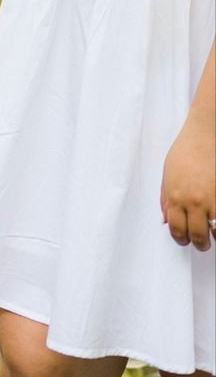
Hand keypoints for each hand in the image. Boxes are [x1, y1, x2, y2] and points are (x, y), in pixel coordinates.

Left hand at [160, 114, 215, 250]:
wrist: (207, 133)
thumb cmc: (187, 149)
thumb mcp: (168, 172)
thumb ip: (166, 198)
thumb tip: (165, 220)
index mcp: (176, 196)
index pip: (176, 229)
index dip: (180, 239)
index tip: (184, 239)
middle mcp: (194, 201)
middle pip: (197, 236)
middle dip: (199, 242)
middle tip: (202, 241)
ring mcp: (213, 199)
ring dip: (215, 236)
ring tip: (213, 233)